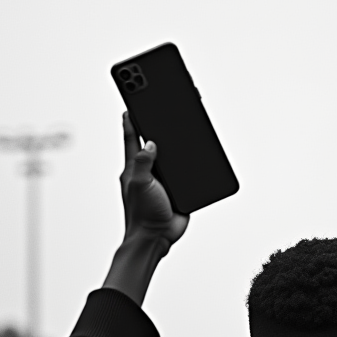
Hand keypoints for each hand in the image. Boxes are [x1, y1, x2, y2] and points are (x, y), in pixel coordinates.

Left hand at [103, 114, 189, 304]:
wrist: (157, 240)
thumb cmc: (141, 215)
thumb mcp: (139, 185)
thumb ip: (142, 163)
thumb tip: (150, 143)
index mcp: (135, 164)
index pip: (133, 134)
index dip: (133, 114)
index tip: (134, 96)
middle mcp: (150, 168)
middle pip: (157, 138)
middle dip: (162, 120)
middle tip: (167, 99)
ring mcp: (165, 178)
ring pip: (176, 153)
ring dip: (182, 140)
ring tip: (189, 119)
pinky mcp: (180, 188)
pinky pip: (189, 171)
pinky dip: (196, 161)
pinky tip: (203, 149)